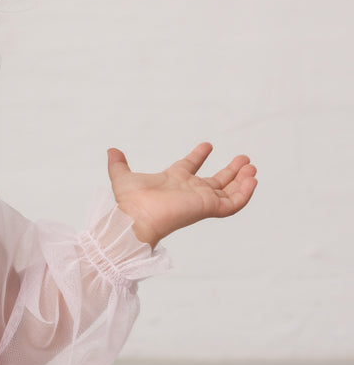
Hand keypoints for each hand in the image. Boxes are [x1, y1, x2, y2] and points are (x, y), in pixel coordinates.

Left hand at [106, 142, 257, 248]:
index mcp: (173, 181)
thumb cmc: (128, 203)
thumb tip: (111, 150)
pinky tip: (252, 180)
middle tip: (244, 159)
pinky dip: (244, 194)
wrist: (135, 219)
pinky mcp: (207, 208)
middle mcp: (189, 191)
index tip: (208, 145)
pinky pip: (232, 204)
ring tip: (252, 167)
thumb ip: (118, 163)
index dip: (199, 156)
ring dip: (241, 180)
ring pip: (227, 192)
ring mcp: (200, 200)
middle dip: (230, 171)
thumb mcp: (122, 177)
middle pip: (216, 181)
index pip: (190, 167)